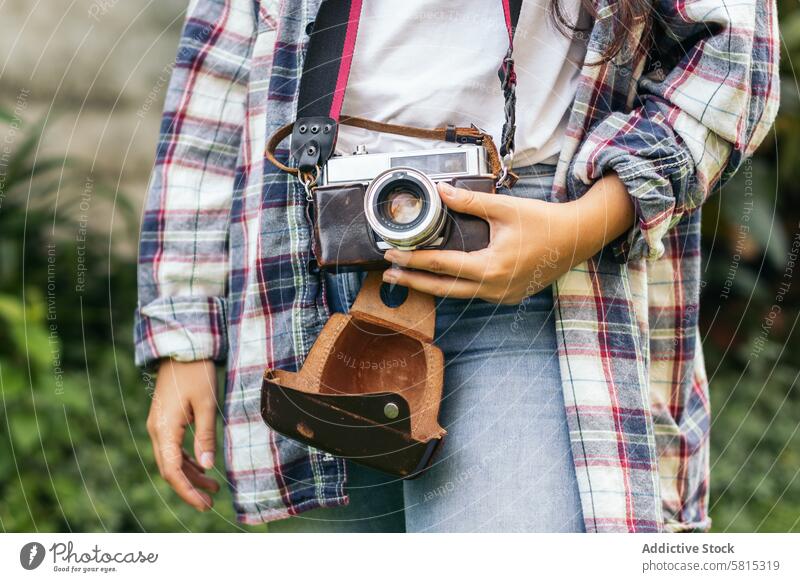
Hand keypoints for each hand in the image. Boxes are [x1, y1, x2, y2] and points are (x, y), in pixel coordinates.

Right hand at [147, 359, 219, 510]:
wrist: (182, 349)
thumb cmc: (196, 373)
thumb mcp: (207, 404)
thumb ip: (206, 436)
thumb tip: (208, 466)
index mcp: (164, 429)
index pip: (172, 471)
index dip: (187, 491)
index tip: (203, 504)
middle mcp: (156, 430)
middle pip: (169, 469)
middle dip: (189, 488)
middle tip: (210, 502)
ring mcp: (158, 426)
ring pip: (171, 460)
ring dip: (190, 475)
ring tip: (213, 488)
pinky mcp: (164, 420)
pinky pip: (172, 448)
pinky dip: (187, 461)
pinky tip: (203, 467)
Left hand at [382, 175, 633, 303]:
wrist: (577, 239)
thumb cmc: (544, 222)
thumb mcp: (505, 208)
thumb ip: (470, 201)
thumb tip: (440, 190)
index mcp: (490, 268)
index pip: (441, 265)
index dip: (413, 259)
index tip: (391, 253)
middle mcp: (494, 288)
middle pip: (442, 289)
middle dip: (413, 281)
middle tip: (389, 273)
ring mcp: (501, 296)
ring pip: (457, 295)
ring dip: (431, 286)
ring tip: (408, 277)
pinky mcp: (508, 296)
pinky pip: (473, 294)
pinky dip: (454, 287)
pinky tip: (441, 279)